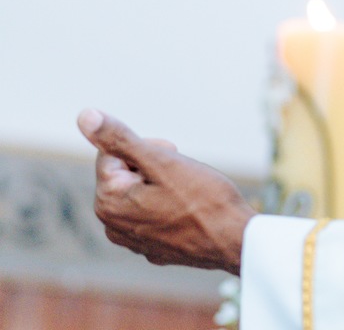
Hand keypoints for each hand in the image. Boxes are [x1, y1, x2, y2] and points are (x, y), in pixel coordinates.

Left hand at [77, 109, 254, 274]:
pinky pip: (153, 216)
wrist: (235, 242)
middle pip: (125, 175)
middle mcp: (112, 225)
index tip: (172, 157)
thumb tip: (85, 116)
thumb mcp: (162, 161)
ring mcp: (132, 242)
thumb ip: (120, 139)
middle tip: (183, 177)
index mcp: (108, 201)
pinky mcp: (152, 249)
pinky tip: (191, 214)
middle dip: (152, 167)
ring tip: (189, 195)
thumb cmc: (204, 200)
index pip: (112, 153)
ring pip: (140, 194)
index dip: (146, 147)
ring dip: (161, 186)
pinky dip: (169, 208)